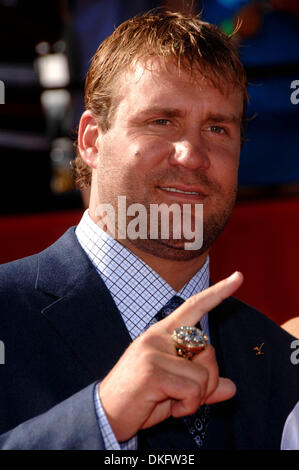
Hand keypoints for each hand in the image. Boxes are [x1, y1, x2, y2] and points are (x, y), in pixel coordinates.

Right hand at [99, 271, 242, 441]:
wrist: (106, 414)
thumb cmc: (141, 399)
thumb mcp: (177, 390)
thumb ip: (203, 386)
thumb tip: (232, 388)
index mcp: (162, 333)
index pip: (194, 306)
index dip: (218, 293)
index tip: (238, 276)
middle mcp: (158, 336)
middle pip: (209, 350)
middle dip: (208, 380)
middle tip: (184, 396)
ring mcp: (153, 352)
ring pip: (204, 375)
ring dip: (196, 398)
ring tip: (172, 400)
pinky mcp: (152, 371)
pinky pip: (193, 391)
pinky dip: (188, 407)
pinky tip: (169, 407)